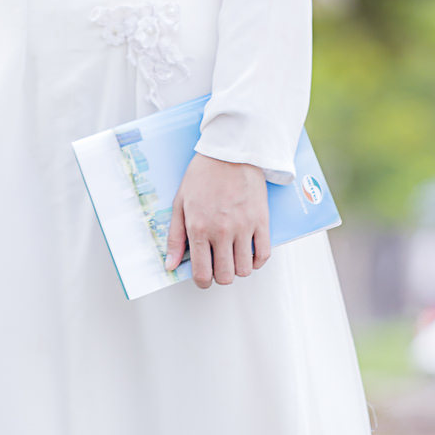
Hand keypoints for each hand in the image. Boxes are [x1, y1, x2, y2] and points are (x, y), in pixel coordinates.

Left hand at [164, 154, 270, 288]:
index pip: (202, 273)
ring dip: (238, 269)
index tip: (204, 277)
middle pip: (225, 276)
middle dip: (220, 277)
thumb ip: (175, 237)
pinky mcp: (262, 220)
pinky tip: (249, 252)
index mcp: (199, 228)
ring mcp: (244, 227)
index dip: (202, 282)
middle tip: (218, 266)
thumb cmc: (203, 175)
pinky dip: (257, 260)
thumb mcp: (180, 203)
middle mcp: (222, 231)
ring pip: (245, 270)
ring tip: (233, 257)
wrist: (230, 152)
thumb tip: (170, 265)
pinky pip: (264, 255)